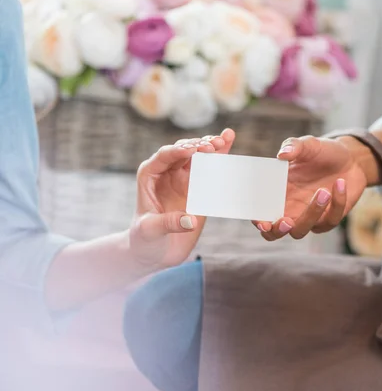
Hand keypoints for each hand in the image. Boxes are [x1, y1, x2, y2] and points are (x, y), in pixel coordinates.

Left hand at [130, 129, 234, 272]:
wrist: (154, 252)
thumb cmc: (144, 239)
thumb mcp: (150, 231)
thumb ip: (168, 223)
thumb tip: (191, 220)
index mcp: (150, 174)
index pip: (164, 156)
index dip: (178, 151)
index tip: (192, 151)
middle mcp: (167, 172)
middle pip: (184, 151)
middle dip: (198, 146)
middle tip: (212, 146)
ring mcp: (183, 178)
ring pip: (198, 156)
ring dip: (211, 147)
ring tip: (225, 138)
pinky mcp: (198, 188)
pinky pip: (210, 169)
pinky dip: (219, 157)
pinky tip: (229, 141)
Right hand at [254, 135, 367, 240]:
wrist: (351, 159)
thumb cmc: (323, 152)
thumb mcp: (309, 145)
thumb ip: (294, 146)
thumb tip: (282, 154)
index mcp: (277, 193)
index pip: (261, 213)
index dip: (259, 221)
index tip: (263, 222)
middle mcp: (288, 208)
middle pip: (274, 233)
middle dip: (277, 231)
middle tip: (286, 221)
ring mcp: (308, 217)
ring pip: (301, 230)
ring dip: (312, 213)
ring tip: (324, 191)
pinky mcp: (328, 219)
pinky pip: (329, 220)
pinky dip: (336, 203)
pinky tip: (340, 183)